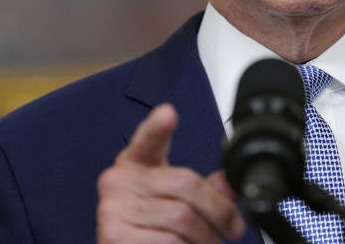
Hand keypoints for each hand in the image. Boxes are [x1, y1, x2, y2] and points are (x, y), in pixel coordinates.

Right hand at [97, 103, 246, 242]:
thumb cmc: (149, 226)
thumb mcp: (172, 199)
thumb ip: (203, 189)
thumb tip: (231, 185)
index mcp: (134, 163)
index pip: (146, 139)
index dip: (158, 126)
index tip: (168, 114)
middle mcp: (118, 182)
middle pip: (185, 184)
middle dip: (219, 211)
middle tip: (232, 227)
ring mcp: (112, 209)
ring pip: (182, 218)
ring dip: (206, 237)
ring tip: (207, 242)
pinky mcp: (115, 237)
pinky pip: (169, 242)